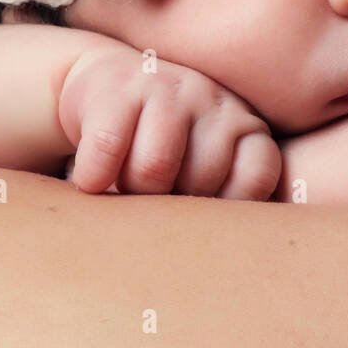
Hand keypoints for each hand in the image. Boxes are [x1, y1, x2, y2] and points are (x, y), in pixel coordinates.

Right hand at [58, 40, 279, 199]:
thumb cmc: (160, 151)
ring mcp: (170, 87)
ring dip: (129, 190)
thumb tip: (225, 262)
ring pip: (154, 165)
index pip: (256, 176)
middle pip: (201, 179)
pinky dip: (92, 175)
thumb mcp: (202, 174)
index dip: (224, 208)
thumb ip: (223, 207)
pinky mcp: (119, 85)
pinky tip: (90, 179)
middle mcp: (216, 102)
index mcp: (245, 128)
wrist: (107, 90)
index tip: (199, 217)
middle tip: (151, 202)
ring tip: (123, 189)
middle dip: (170, 207)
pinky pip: (108, 144)